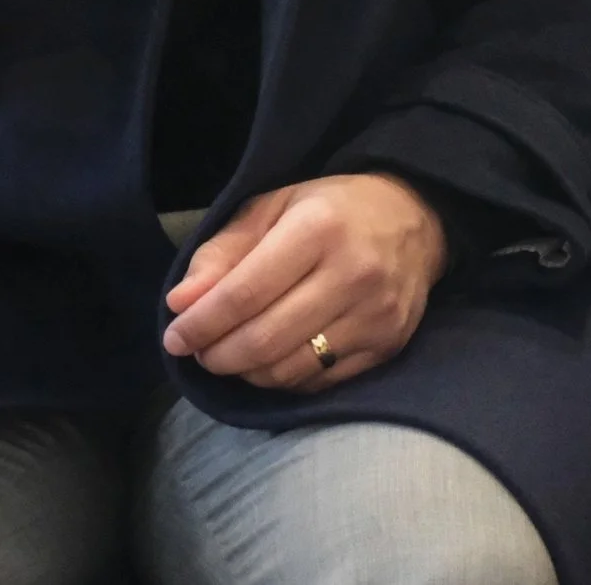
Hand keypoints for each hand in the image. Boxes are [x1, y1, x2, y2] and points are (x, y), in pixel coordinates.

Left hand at [162, 173, 448, 392]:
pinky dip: (283, 379)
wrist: (416, 217)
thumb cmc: (333, 208)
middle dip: (217, 354)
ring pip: (288, 370)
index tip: (174, 337)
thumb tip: (180, 303)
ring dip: (246, 372)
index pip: (244, 293)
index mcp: (319, 227)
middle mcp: (354, 271)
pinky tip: (272, 359)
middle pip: (263, 340)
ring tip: (232, 354)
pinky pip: (319, 383)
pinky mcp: (388, 344)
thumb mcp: (274, 207)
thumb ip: (223, 252)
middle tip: (200, 350)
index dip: (201, 323)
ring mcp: (376, 313)